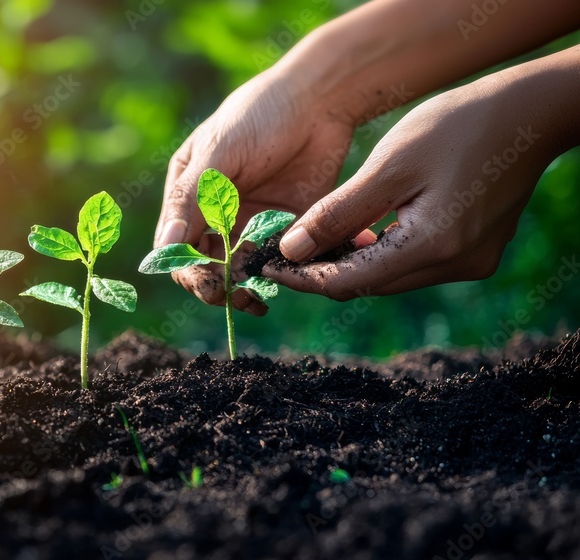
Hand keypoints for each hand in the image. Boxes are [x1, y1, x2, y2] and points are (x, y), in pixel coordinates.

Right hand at [154, 71, 373, 315]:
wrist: (321, 98)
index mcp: (188, 194)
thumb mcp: (218, 152)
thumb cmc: (259, 114)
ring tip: (258, 300)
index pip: (175, 246)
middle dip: (215, 285)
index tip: (207, 282)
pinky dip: (278, 275)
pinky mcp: (285, 227)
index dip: (187, 269)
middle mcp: (215, 214)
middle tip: (235, 296)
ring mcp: (250, 222)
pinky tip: (286, 279)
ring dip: (244, 288)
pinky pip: (276, 260)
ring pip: (239, 270)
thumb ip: (190, 199)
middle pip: (204, 266)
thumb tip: (165, 246)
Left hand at [265, 78, 558, 299]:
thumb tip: (290, 250)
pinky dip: (379, 253)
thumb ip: (337, 212)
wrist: (527, 112)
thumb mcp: (388, 166)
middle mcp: (454, 265)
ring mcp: (469, 263)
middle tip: (281, 251)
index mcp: (432, 246)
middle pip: (367, 284)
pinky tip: (355, 232)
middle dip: (321, 271)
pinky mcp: (474, 253)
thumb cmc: (456, 126)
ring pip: (388, 276)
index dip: (301, 277)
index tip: (265, 264)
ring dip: (349, 263)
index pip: (348, 283)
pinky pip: (412, 264)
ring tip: (309, 240)